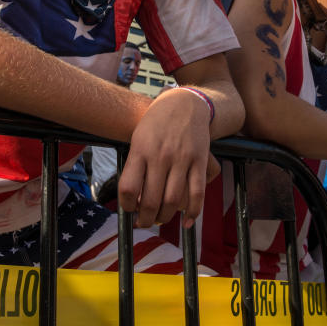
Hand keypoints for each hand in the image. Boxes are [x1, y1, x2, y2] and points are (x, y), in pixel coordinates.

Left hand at [117, 88, 211, 227]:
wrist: (186, 103)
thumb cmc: (157, 122)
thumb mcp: (138, 137)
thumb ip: (136, 165)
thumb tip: (134, 199)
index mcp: (141, 150)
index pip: (128, 189)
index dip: (126, 206)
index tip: (128, 210)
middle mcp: (161, 156)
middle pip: (150, 200)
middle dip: (145, 219)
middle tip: (143, 222)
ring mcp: (182, 159)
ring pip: (173, 201)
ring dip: (165, 218)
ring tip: (160, 220)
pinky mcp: (200, 161)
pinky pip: (197, 193)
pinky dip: (192, 213)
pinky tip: (186, 222)